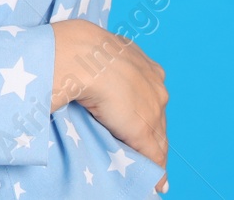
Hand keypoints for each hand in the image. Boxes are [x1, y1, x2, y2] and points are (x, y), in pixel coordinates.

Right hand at [50, 19, 168, 192]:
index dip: (139, 110)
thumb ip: (98, 68)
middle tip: (130, 144)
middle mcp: (155, 84)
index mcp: (144, 63)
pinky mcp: (144, 130)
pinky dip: (153, 172)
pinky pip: (154, 155)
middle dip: (145, 130)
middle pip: (156, 116)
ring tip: (137, 165)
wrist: (80, 55)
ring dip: (147, 151)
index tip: (129, 121)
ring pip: (157, 136)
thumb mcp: (93, 56)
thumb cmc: (77, 50)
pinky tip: (152, 183)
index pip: (148, 95)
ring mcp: (153, 107)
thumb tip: (83, 77)